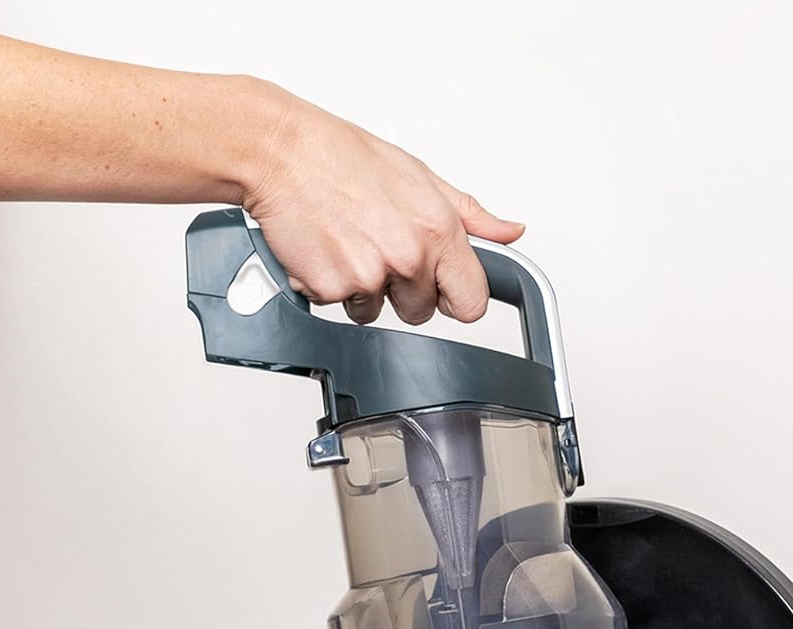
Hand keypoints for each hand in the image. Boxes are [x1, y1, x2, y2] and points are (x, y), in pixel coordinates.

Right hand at [239, 84, 522, 326]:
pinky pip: (338, 307)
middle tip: (377, 247)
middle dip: (402, 290)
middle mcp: (408, 257)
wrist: (282, 152)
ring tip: (348, 242)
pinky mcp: (332, 289)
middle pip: (421, 312)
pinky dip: (329, 284)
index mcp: (438, 231)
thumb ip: (470, 214)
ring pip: (377, 312)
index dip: (456, 298)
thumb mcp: (420, 176)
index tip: (442, 288)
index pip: (472, 302)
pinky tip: (325, 248)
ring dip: (363, 289)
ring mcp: (369, 277)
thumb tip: (510, 232)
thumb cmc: (344, 157)